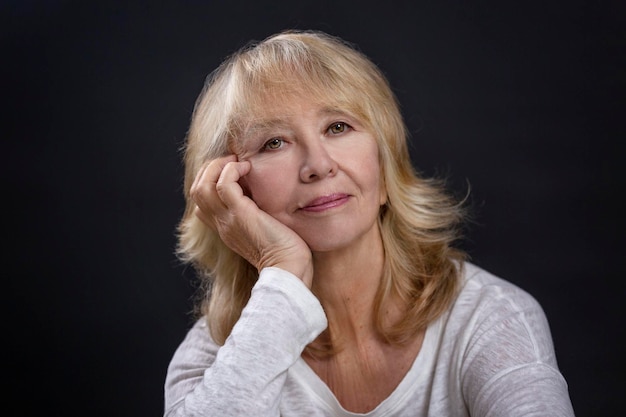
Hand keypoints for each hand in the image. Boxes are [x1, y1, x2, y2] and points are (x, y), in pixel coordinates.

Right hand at [190, 155, 313, 286]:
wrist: (289, 269)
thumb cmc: (286, 252)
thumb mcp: (265, 230)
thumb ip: (257, 216)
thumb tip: (264, 196)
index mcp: (226, 229)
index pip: (201, 204)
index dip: (211, 182)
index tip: (233, 172)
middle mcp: (222, 224)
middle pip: (196, 191)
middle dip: (210, 169)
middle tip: (233, 161)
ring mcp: (228, 219)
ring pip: (202, 186)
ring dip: (218, 166)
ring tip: (238, 161)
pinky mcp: (240, 214)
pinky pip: (223, 184)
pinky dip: (231, 169)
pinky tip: (248, 168)